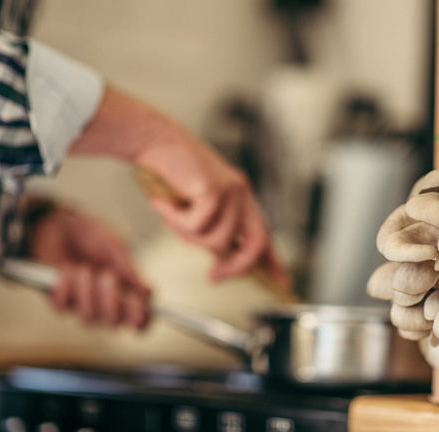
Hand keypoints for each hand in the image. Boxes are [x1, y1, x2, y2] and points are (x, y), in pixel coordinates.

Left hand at [27, 204, 149, 328]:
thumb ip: (129, 270)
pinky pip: (63, 307)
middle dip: (110, 300)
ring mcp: (83, 304)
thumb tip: (146, 292)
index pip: (139, 317)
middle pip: (114, 322)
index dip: (141, 317)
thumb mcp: (115, 248)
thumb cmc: (92, 237)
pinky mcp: (60, 301)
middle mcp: (106, 304)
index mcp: (127, 291)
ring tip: (83, 268)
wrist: (60, 226)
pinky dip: (65, 285)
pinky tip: (66, 268)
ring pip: (88, 317)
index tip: (137, 305)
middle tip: (107, 275)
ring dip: (86, 290)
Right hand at [69, 87, 290, 289]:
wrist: (154, 142)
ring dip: (188, 236)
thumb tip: (220, 259)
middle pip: (257, 242)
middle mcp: (242, 194)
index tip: (283, 282)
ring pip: (218, 240)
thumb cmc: (170, 174)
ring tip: (170, 215)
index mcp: (242, 199)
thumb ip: (213, 231)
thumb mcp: (197, 209)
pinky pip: (198, 225)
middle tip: (214, 276)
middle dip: (237, 267)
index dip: (274, 261)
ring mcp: (232, 191)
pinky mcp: (215, 188)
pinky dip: (175, 220)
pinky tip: (164, 203)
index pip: (264, 235)